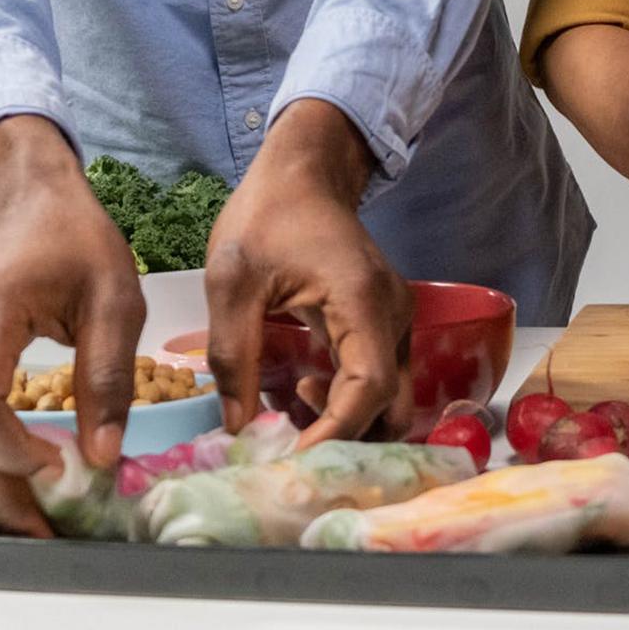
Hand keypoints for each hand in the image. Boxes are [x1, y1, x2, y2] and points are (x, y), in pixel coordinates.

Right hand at [0, 117, 144, 536]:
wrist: (26, 202)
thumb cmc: (76, 241)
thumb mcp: (116, 295)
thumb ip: (110, 374)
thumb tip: (104, 457)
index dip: (17, 453)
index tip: (65, 472)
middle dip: (1, 495)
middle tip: (51, 532)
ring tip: (38, 520)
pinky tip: (17, 481)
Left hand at [203, 99, 413, 448]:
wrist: (304, 169)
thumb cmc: (268, 215)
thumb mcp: (233, 281)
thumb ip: (233, 356)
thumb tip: (237, 428)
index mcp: (361, 300)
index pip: (368, 388)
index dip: (334, 434)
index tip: (290, 460)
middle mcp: (393, 313)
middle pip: (392, 403)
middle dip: (345, 438)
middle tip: (288, 446)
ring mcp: (395, 317)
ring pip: (388, 395)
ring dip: (345, 421)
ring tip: (287, 410)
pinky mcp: (384, 320)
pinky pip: (377, 375)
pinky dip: (345, 399)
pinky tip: (299, 386)